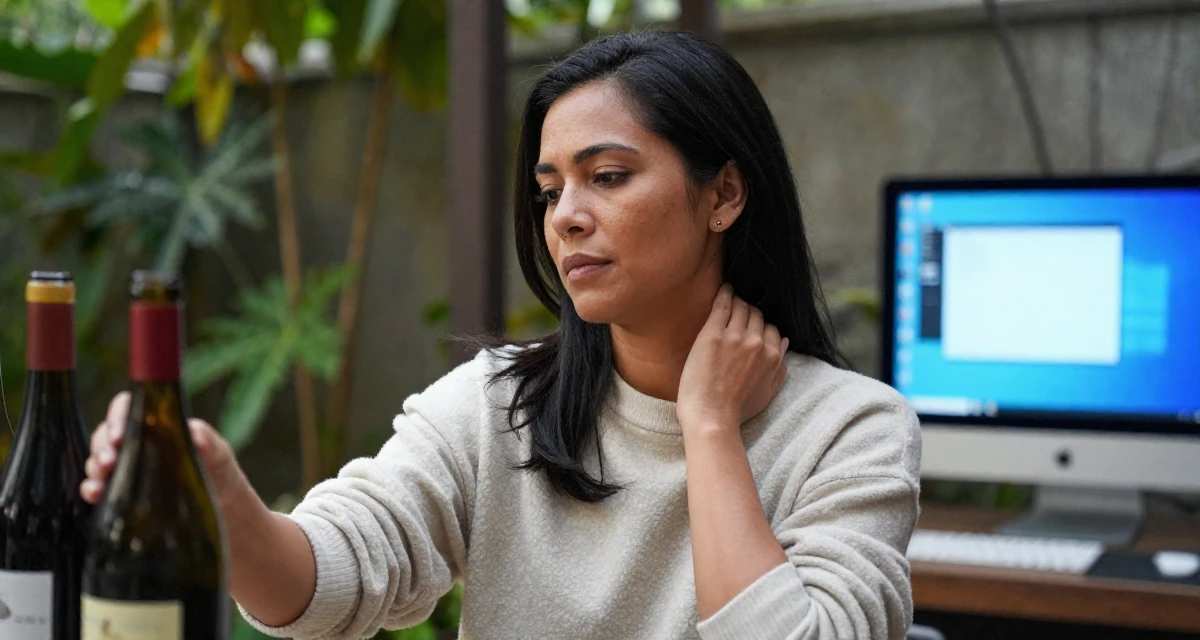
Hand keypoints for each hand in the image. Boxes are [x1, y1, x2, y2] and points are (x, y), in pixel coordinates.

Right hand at [81, 391, 246, 508]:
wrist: (224, 509)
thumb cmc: (220, 473)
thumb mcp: (219, 455)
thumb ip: (209, 442)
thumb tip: (194, 433)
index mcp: (156, 426)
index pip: (127, 409)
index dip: (117, 416)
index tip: (120, 435)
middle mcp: (137, 444)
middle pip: (105, 434)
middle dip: (102, 446)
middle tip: (110, 461)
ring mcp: (127, 468)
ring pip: (97, 460)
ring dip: (94, 467)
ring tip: (102, 479)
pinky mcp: (121, 493)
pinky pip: (96, 487)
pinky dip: (90, 488)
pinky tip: (94, 494)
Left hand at [676, 284, 788, 433]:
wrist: (710, 417)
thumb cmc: (737, 410)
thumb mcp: (768, 392)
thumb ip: (779, 367)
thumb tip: (784, 343)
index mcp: (771, 356)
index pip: (770, 329)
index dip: (760, 327)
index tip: (751, 326)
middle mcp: (756, 342)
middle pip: (756, 315)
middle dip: (750, 313)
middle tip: (739, 311)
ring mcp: (734, 336)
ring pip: (742, 307)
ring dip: (738, 301)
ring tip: (732, 298)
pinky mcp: (712, 333)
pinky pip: (722, 304)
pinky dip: (725, 293)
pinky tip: (724, 289)